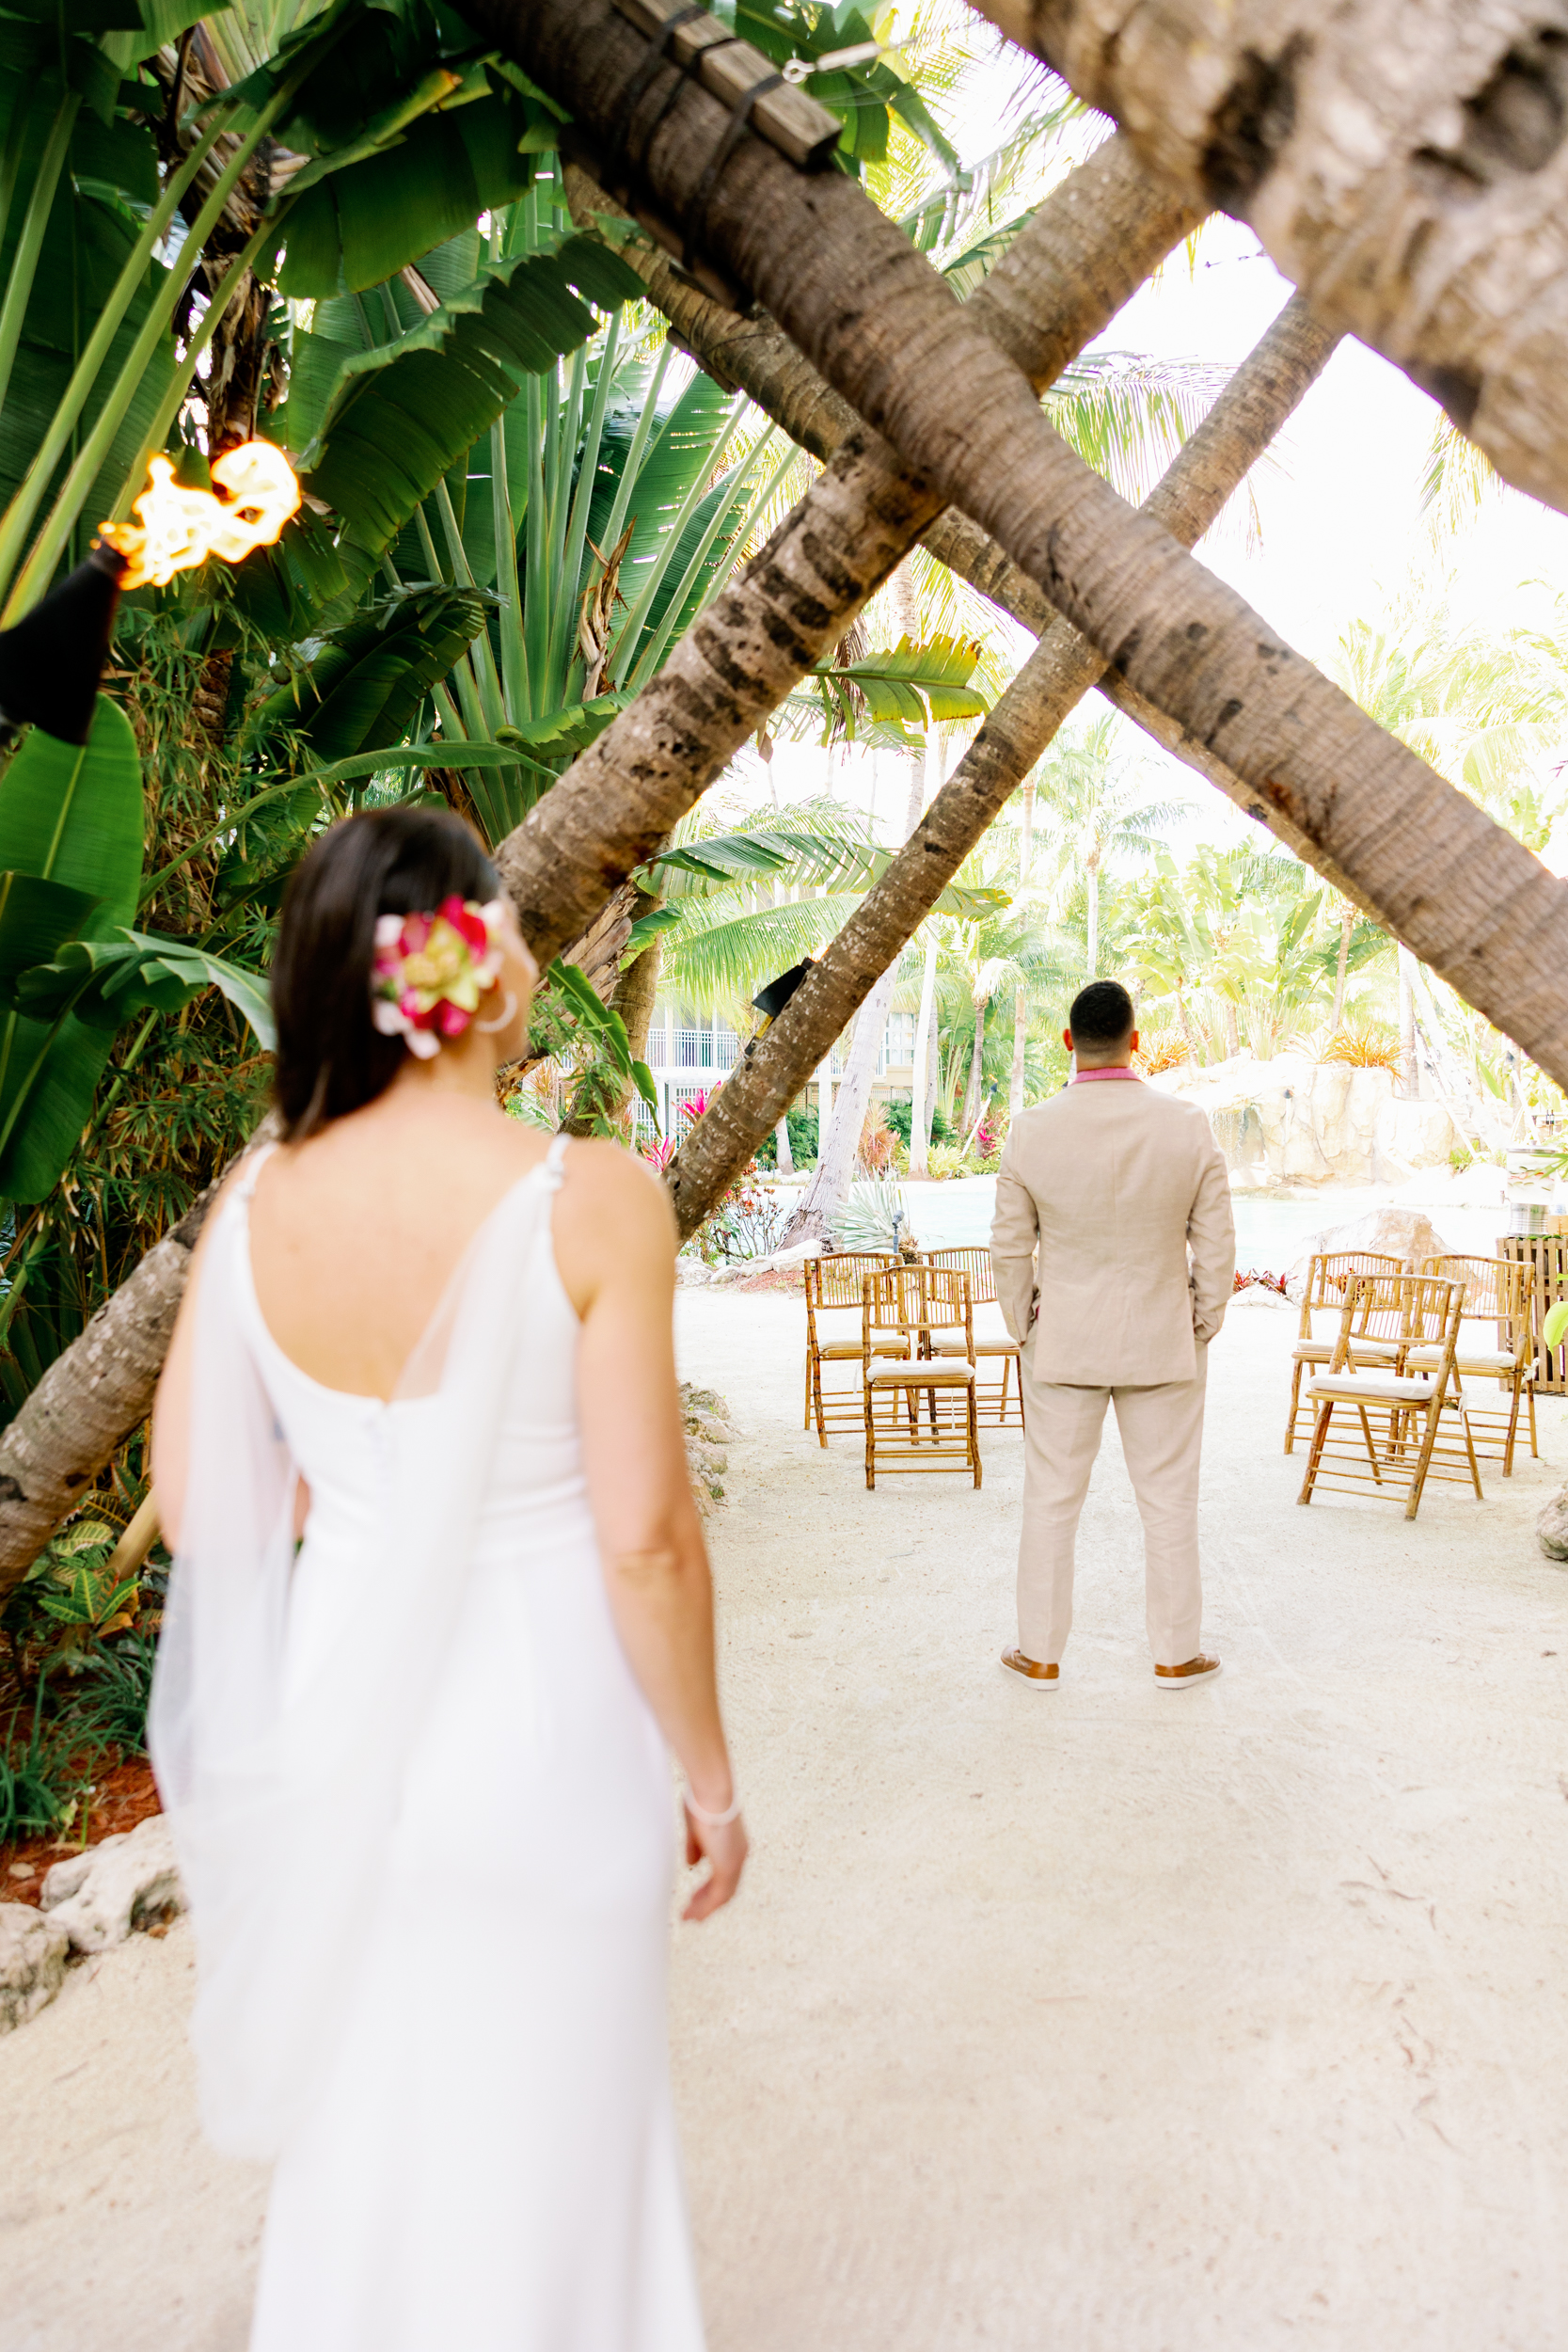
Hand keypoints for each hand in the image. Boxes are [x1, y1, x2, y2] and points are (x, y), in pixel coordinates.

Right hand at [682, 1801, 747, 1921]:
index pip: (724, 1873)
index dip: (709, 1887)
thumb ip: (695, 1849)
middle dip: (707, 1901)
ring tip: (690, 1918)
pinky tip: (693, 1913)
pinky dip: (706, 1907)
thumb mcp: (696, 1829)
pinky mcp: (727, 1866)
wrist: (711, 1792)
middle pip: (726, 1887)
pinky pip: (718, 1896)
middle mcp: (739, 1854)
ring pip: (723, 1895)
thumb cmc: (702, 1803)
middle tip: (693, 1911)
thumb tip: (692, 1865)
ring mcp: (735, 1861)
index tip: (696, 1896)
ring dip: (705, 1908)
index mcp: (734, 1845)